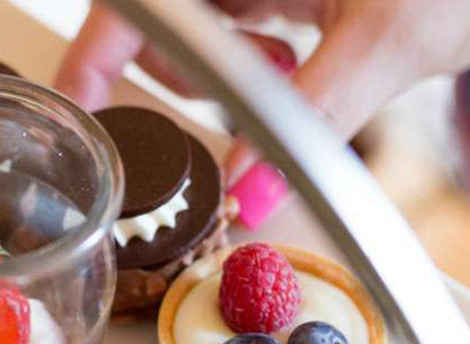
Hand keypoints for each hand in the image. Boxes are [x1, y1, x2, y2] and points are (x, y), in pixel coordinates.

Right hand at [56, 0, 469, 178]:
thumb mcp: (389, 45)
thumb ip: (311, 121)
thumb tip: (251, 197)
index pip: (142, 2)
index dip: (97, 50)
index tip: (80, 109)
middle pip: (159, 20)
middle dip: (170, 74)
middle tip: (209, 123)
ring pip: (196, 34)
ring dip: (215, 80)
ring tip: (269, 89)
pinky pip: (236, 36)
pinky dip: (246, 75)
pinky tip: (283, 82)